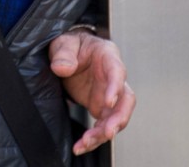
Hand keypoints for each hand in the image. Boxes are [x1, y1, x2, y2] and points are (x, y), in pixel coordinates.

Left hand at [49, 29, 135, 155]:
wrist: (69, 53)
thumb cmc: (72, 44)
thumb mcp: (64, 43)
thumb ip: (63, 54)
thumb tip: (62, 68)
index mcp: (108, 56)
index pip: (117, 72)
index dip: (115, 88)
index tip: (108, 102)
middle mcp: (113, 78)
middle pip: (126, 100)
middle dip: (119, 118)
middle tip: (107, 132)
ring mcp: (108, 94)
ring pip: (115, 117)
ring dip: (103, 132)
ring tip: (86, 143)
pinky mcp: (99, 106)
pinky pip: (102, 125)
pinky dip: (94, 137)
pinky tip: (82, 146)